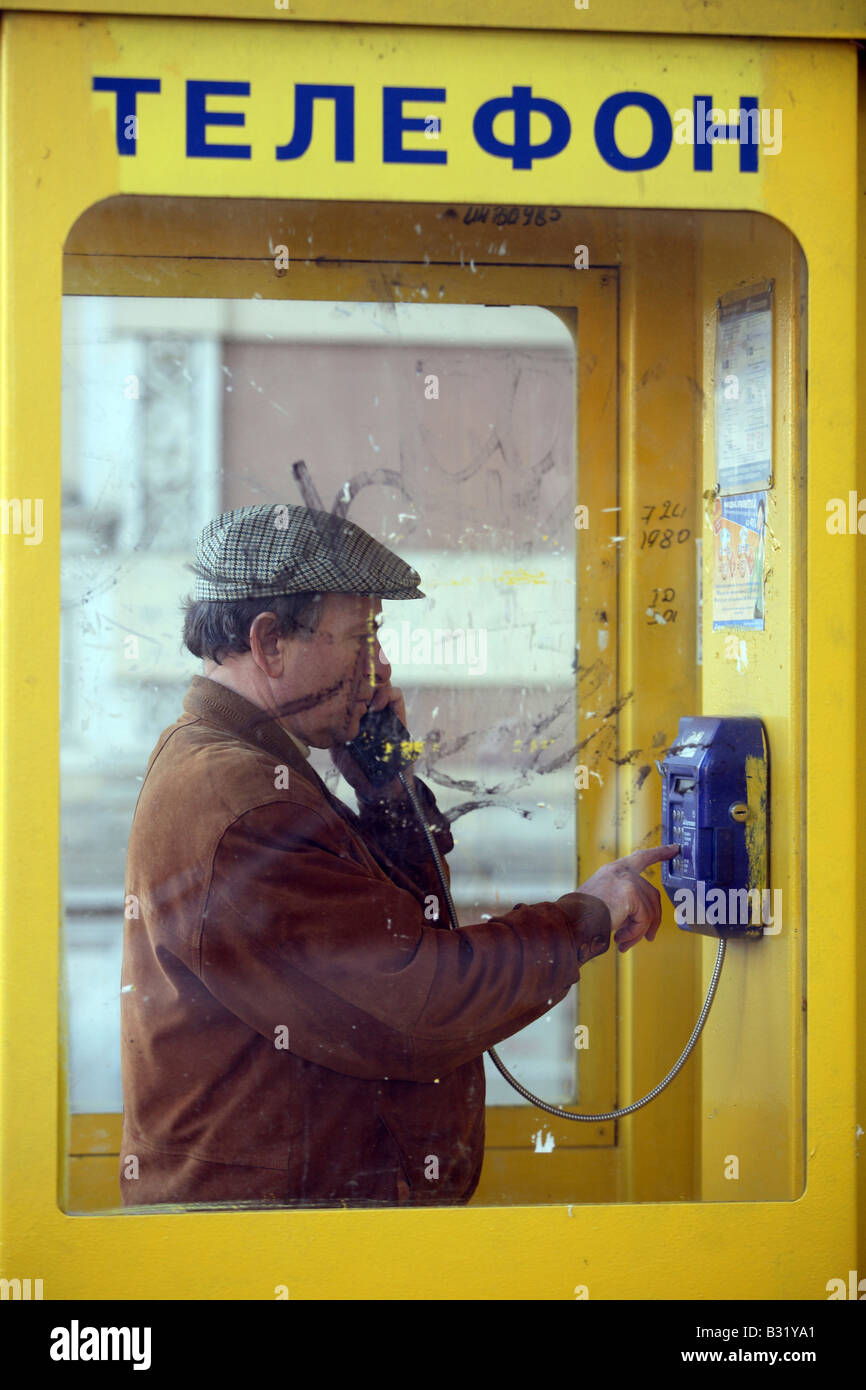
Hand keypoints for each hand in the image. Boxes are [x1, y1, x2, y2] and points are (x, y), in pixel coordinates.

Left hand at [330, 682, 416, 801]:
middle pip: (364, 678)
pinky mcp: (398, 714)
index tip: (333, 684)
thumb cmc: (357, 770)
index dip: (342, 679)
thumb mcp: (337, 751)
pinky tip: (375, 707)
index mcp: (350, 713)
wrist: (382, 787)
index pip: (348, 686)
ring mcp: (383, 709)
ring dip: (372, 684)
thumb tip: (319, 720)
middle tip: (349, 684)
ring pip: (379, 682)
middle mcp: (367, 708)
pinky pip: (395, 694)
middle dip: (357, 675)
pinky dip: (386, 695)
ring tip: (363, 697)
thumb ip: (332, 734)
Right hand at [560, 843, 679, 953]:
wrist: (570, 920)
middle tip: (649, 936)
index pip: (641, 857)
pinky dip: (635, 933)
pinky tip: (620, 939)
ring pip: (649, 910)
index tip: (674, 849)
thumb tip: (640, 921)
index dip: (659, 853)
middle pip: (652, 894)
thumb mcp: (602, 901)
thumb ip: (623, 902)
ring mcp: (627, 881)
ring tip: (624, 942)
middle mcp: (621, 871)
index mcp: (613, 870)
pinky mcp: (631, 894)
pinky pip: (644, 919)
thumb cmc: (580, 915)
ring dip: (639, 931)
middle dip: (653, 918)